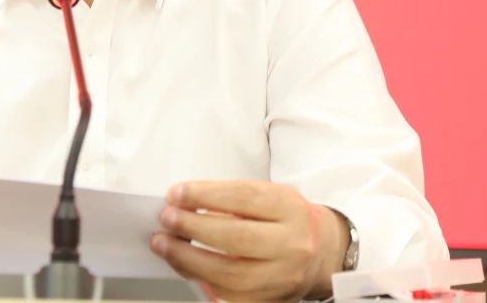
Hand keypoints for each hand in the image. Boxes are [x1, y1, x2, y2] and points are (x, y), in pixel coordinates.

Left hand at [149, 181, 346, 301]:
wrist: (321, 253)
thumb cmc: (287, 221)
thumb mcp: (269, 197)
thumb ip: (230, 199)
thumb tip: (183, 203)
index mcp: (290, 209)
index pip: (243, 198)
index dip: (205, 194)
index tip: (176, 193)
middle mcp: (292, 245)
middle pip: (236, 237)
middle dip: (193, 227)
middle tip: (167, 218)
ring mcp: (283, 278)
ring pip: (230, 273)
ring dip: (188, 258)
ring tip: (165, 244)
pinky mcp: (271, 301)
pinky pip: (230, 296)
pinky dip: (201, 281)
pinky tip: (184, 267)